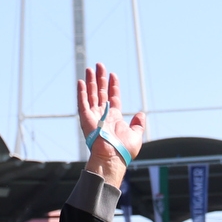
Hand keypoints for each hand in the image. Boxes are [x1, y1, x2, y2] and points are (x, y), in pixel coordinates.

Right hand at [77, 63, 145, 185]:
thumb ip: (138, 124)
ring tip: (90, 68)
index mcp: (114, 117)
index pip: (112, 97)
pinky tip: (81, 81)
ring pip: (91, 94)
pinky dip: (81, 92)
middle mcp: (103, 114)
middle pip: (100, 92)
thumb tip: (141, 114)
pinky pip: (82, 102)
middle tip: (99, 65)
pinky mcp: (86, 118)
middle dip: (100, 79)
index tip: (112, 74)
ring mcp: (93, 115)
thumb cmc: (125, 149)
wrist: (113, 157)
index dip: (113, 85)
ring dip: (90, 81)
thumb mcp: (136, 134)